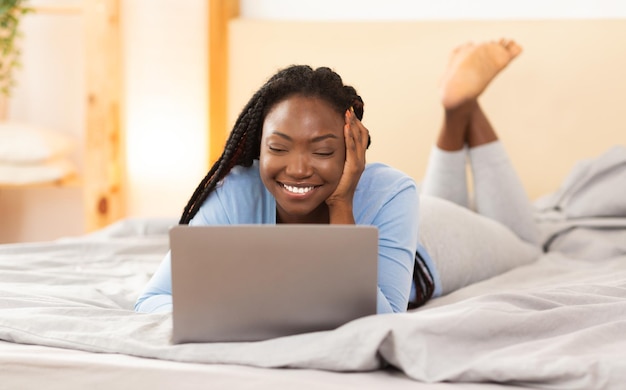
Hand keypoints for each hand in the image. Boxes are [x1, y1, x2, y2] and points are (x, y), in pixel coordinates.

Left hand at [326, 108, 368, 222]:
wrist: (340, 203)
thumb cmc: (335, 187)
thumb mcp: (337, 168)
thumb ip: (335, 158)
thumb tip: (325, 147)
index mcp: (357, 158)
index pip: (360, 136)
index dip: (355, 123)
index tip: (348, 112)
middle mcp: (361, 158)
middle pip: (362, 133)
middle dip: (355, 120)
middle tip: (348, 108)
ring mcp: (359, 163)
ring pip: (359, 138)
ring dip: (353, 124)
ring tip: (348, 112)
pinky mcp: (354, 167)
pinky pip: (353, 148)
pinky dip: (350, 136)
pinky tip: (346, 126)